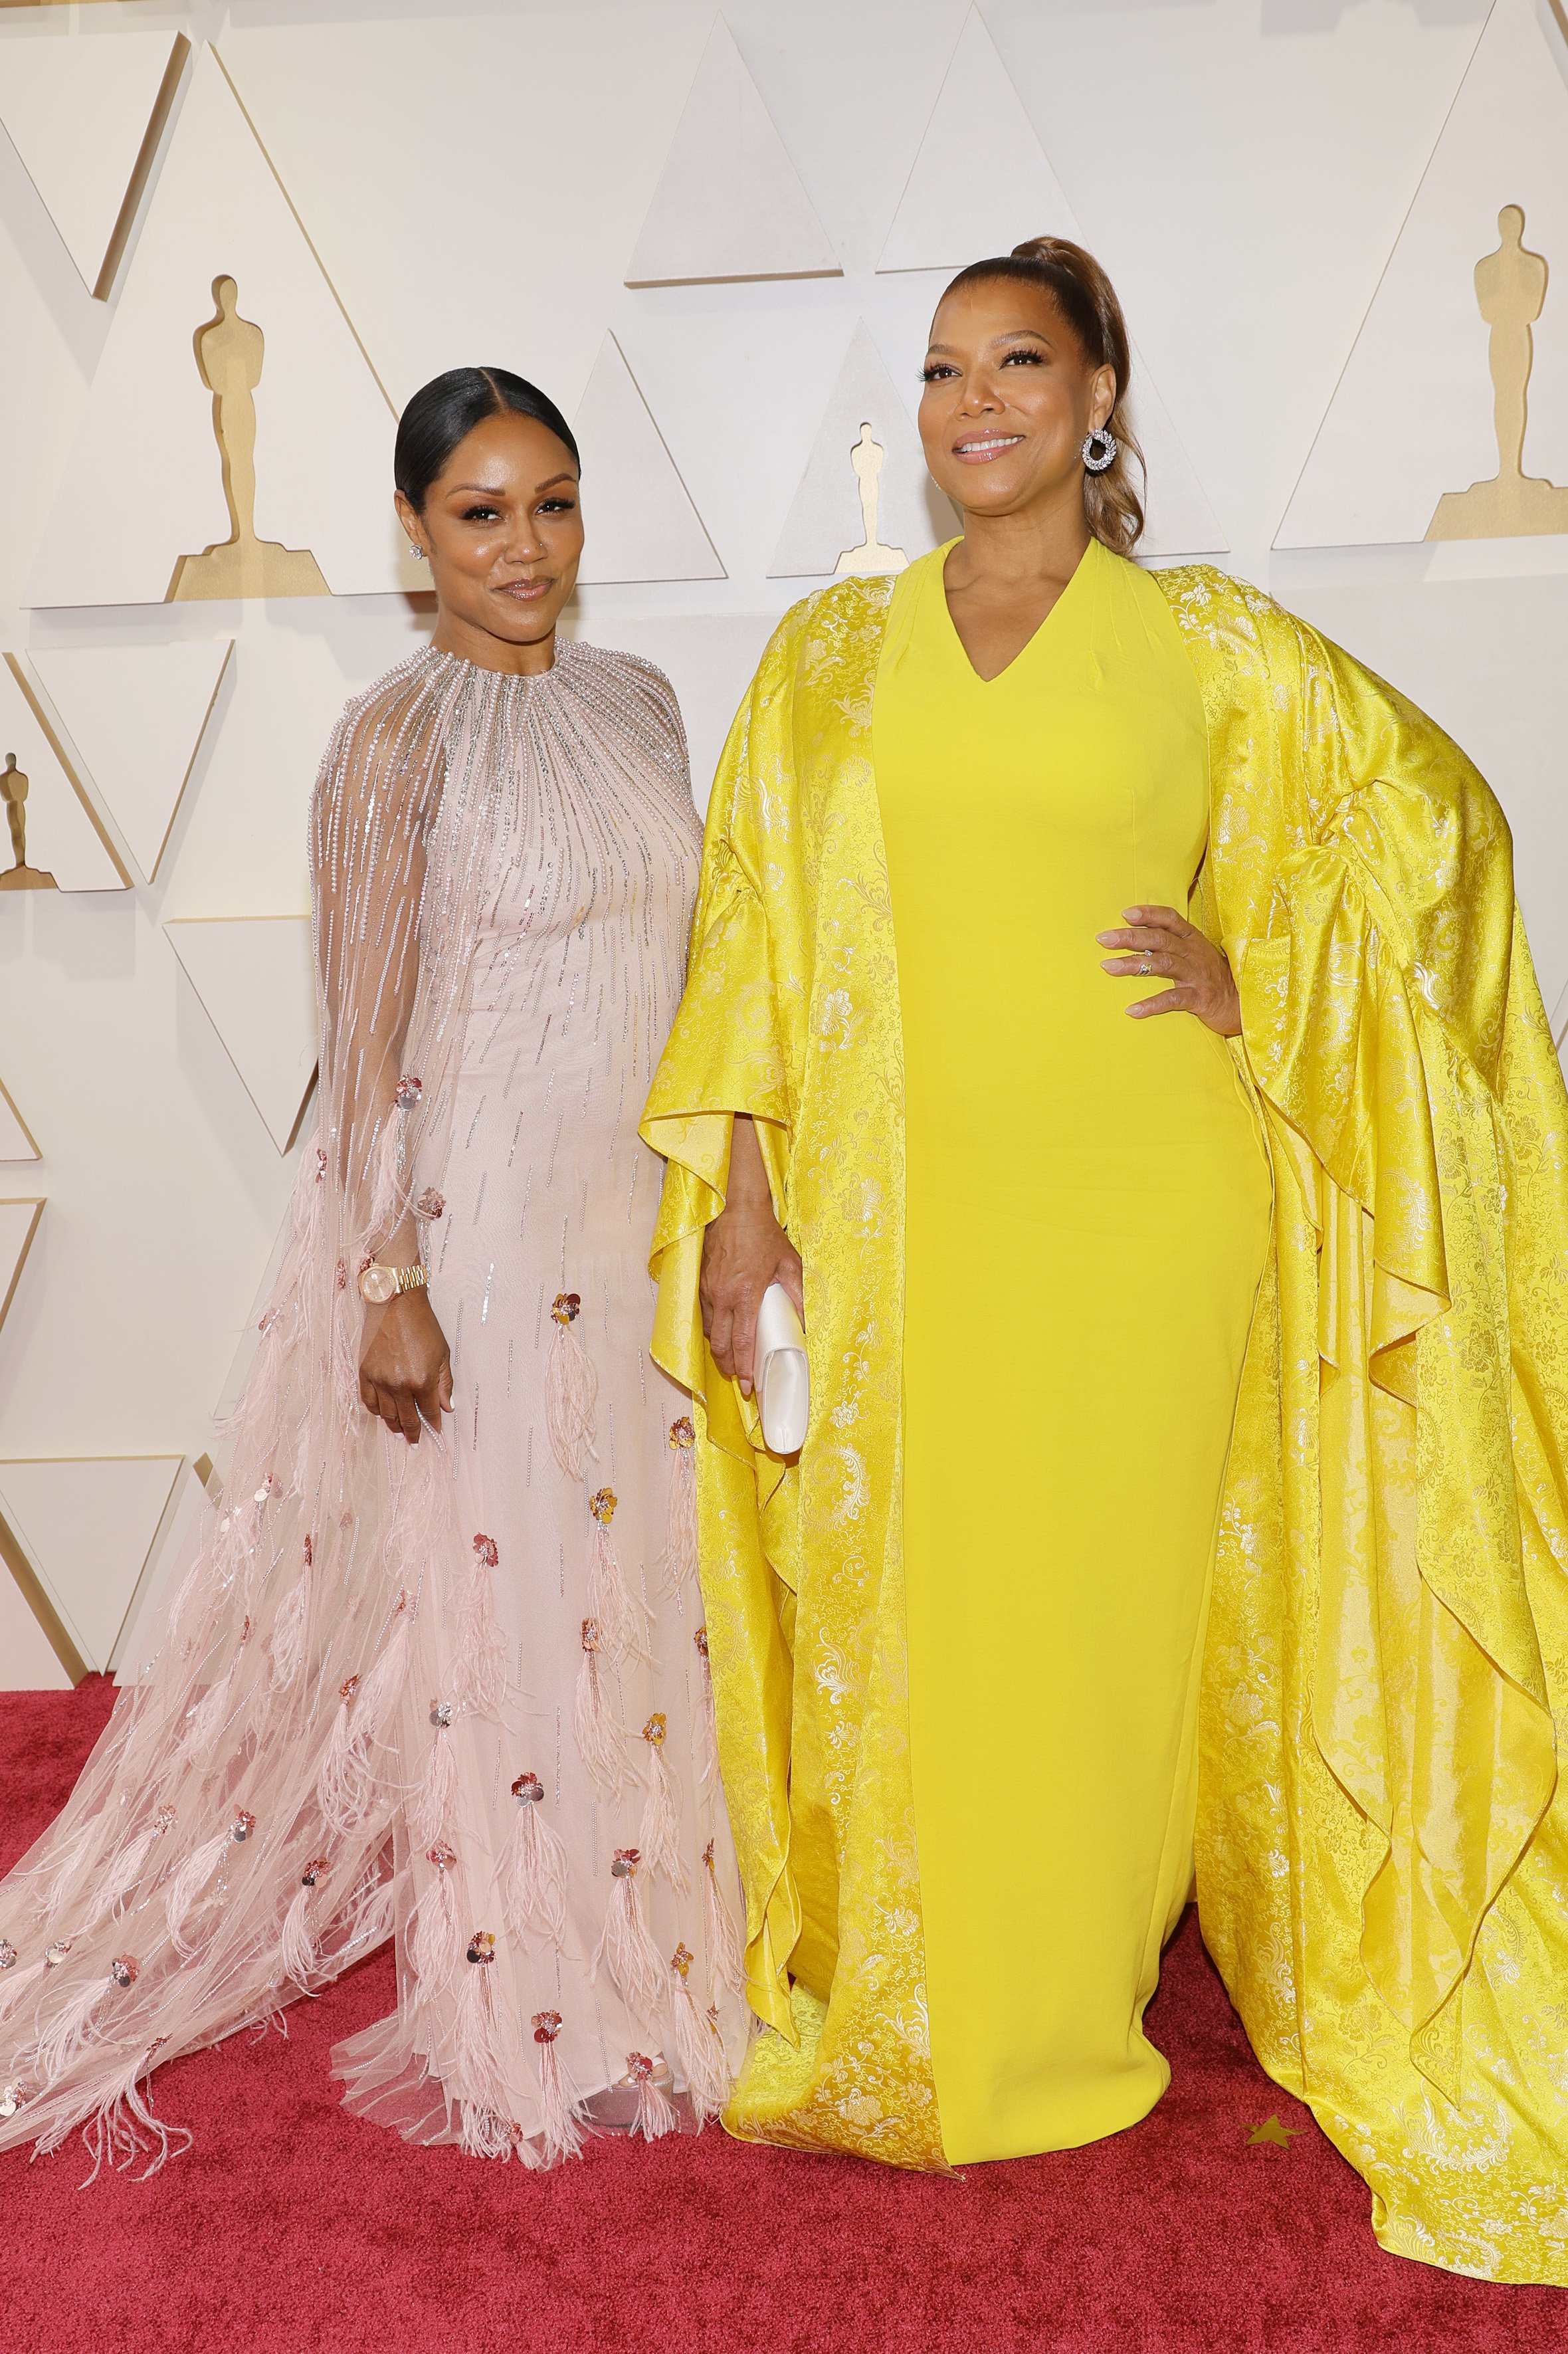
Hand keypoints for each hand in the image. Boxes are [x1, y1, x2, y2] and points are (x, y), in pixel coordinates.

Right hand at [358, 1288, 452, 1442]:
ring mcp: (379, 1381)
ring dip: (394, 1425)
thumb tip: (446, 1407)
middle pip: (406, 1419)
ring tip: (400, 1431)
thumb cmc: (422, 1325)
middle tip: (415, 1441)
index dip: (433, 1423)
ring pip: (386, 1414)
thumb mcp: (442, 1354)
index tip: (436, 1430)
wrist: (395, 1304)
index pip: (428, 1412)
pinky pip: (368, 1401)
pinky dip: (375, 1411)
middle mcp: (399, 1385)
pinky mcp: (365, 1373)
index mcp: (422, 1381)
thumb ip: (444, 1383)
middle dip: (413, 1432)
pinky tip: (382, 1414)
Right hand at [700, 1116, 803, 1397]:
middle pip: (721, 1345)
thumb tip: (805, 1323)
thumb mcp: (789, 1263)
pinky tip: (723, 1333)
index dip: (744, 1368)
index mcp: (746, 1294)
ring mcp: (708, 1290)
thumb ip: (797, 1294)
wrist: (736, 1207)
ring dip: (720, 1350)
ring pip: (710, 1332)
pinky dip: (714, 1329)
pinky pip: (705, 1315)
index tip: (748, 1385)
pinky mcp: (700, 1282)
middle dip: (729, 1367)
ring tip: (733, 1361)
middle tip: (739, 1380)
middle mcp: (723, 1296)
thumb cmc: (765, 1234)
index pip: (743, 1343)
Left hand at [1097, 904, 1241, 1036]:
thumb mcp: (1196, 954)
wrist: (1244, 1002)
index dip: (1149, 914)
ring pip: (1162, 965)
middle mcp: (1194, 953)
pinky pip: (1173, 999)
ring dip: (1133, 965)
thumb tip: (1136, 938)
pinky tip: (1132, 1010)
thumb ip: (1172, 944)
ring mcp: (1196, 975)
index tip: (1126, 914)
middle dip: (1131, 937)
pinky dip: (1152, 1005)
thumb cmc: (1212, 976)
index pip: (1170, 919)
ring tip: (1108, 968)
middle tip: (1104, 939)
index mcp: (1192, 939)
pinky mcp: (1199, 998)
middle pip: (1160, 940)